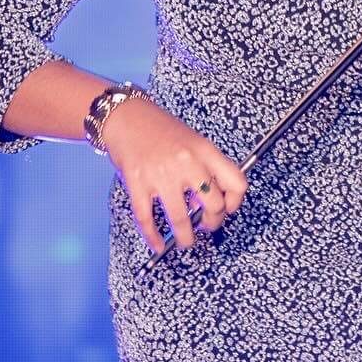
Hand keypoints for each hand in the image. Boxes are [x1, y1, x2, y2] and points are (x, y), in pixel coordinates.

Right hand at [100, 94, 248, 253]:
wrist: (125, 117)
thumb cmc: (160, 129)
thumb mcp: (193, 140)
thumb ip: (205, 167)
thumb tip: (209, 201)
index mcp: (204, 151)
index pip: (236, 182)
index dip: (235, 202)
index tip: (228, 209)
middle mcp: (186, 163)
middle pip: (213, 205)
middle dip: (212, 223)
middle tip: (206, 226)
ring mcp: (161, 175)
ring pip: (181, 220)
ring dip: (186, 238)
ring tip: (186, 242)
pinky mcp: (138, 184)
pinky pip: (147, 219)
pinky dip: (153, 238)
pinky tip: (158, 245)